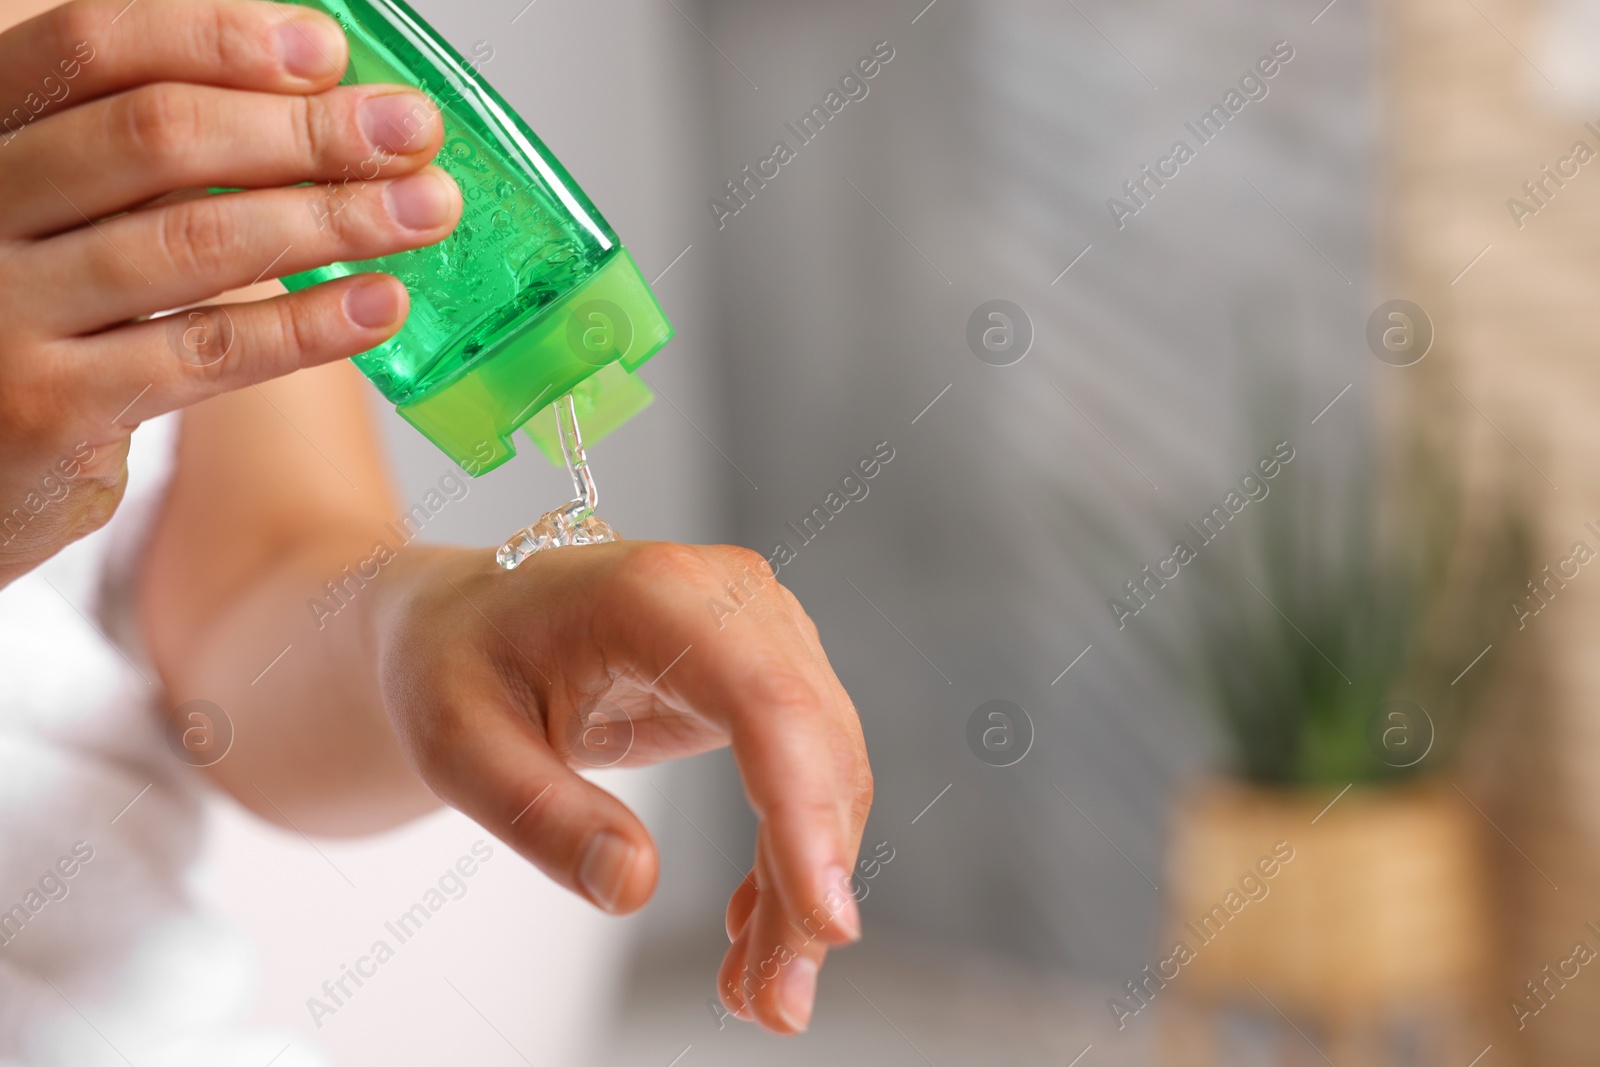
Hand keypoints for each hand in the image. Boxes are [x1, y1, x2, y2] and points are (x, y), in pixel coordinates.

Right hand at [0, 0, 459, 584]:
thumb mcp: (48, 218)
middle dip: (304, 130)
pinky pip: (205, 352)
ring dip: (330, 220)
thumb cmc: (22, 327)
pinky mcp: (48, 409)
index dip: (216, 38)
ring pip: (191, 239)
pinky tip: (379, 303)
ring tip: (426, 210)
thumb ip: (136, 159)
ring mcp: (0, 313)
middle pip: (154, 137)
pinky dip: (305, 325)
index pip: (90, 48)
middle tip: (412, 131)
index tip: (327, 49)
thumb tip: (310, 104)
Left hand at [377, 542, 873, 1033]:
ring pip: (825, 770)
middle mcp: (730, 598)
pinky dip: (790, 858)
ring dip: (803, 886)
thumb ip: (540, 815)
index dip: (804, 812)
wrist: (460, 619)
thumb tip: (633, 886)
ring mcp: (759, 630)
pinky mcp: (764, 672)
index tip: (821, 919)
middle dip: (808, 883)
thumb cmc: (453, 662)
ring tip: (756, 990)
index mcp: (654, 594)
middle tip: (776, 1003)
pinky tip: (752, 927)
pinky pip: (806, 773)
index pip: (764, 702)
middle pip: (812, 748)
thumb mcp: (458, 744)